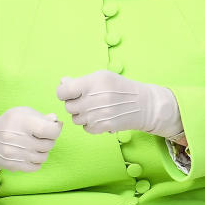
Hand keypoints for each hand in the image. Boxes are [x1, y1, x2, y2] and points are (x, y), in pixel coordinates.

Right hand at [0, 106, 61, 184]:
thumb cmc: (9, 124)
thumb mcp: (23, 113)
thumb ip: (41, 117)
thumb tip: (57, 121)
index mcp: (21, 121)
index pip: (49, 130)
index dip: (56, 129)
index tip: (53, 127)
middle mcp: (17, 138)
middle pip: (48, 144)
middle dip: (49, 140)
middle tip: (42, 136)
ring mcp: (15, 153)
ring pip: (43, 157)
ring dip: (43, 151)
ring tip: (34, 145)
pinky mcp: (13, 165)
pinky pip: (36, 167)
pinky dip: (36, 161)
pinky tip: (29, 154)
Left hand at [57, 71, 181, 135]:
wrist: (142, 104)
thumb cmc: (120, 87)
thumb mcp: (101, 77)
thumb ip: (80, 80)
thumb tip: (62, 82)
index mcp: (91, 83)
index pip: (63, 91)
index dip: (64, 92)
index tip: (70, 92)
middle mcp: (92, 100)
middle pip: (68, 106)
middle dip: (74, 103)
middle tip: (86, 99)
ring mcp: (97, 115)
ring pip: (75, 118)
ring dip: (81, 114)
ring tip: (94, 108)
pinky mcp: (102, 127)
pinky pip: (85, 128)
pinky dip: (90, 124)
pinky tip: (100, 116)